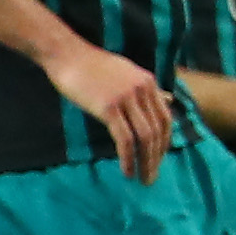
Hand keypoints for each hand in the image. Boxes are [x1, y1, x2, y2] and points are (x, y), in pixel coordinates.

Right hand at [48, 39, 172, 182]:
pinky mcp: (109, 108)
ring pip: (145, 137)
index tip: (159, 158)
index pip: (166, 118)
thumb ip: (147, 89)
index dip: (164, 142)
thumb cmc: (93, 66)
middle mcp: (143, 90)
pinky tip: (127, 170)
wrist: (67, 55)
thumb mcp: (128, 73)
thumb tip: (168, 99)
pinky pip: (125, 139)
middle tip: (152, 176)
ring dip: (146, 162)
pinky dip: (128, 158)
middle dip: (157, 157)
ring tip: (143, 179)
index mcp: (149, 82)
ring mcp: (127, 98)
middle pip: (158, 131)